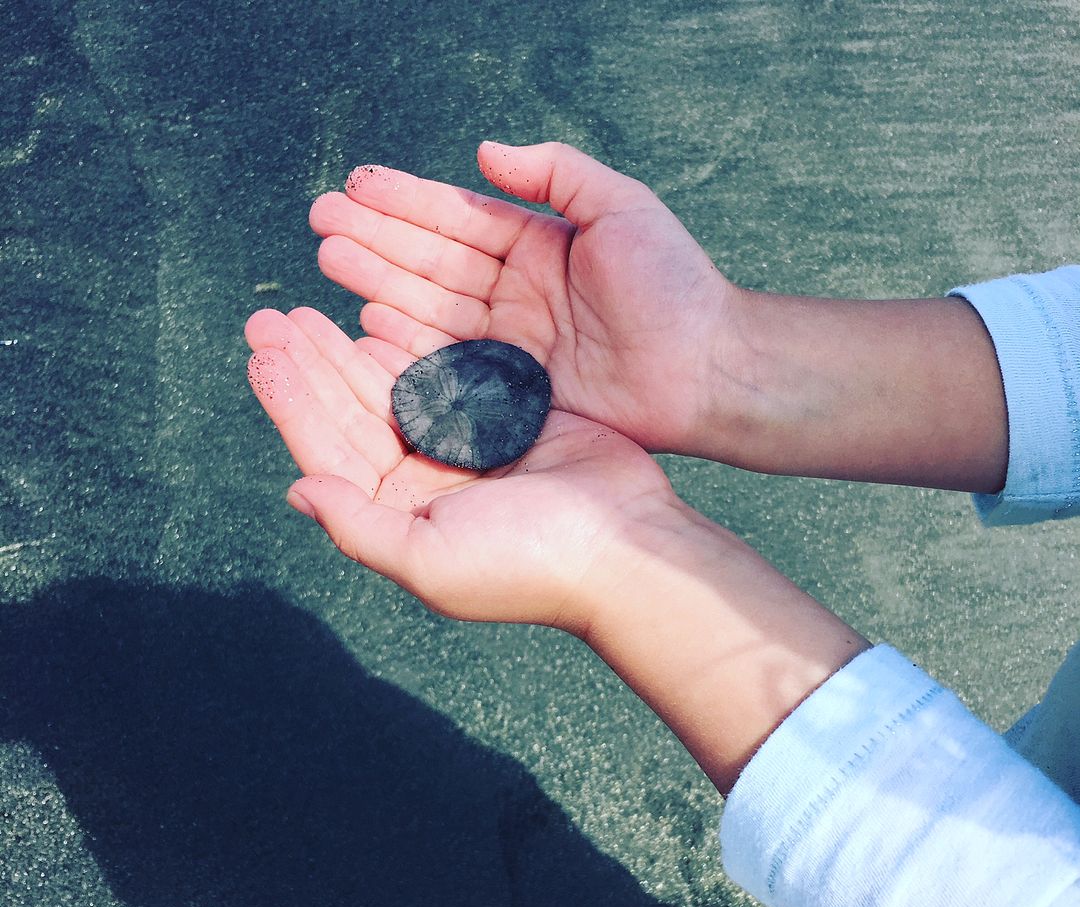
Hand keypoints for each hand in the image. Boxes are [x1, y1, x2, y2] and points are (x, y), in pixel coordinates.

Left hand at [244, 306, 678, 629]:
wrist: (625, 544)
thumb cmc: (529, 564)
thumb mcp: (430, 561)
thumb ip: (358, 528)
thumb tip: (297, 488)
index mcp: (399, 517)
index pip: (329, 453)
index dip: (290, 403)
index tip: (260, 352)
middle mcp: (422, 483)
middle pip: (350, 414)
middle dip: (308, 367)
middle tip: (268, 317)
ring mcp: (461, 448)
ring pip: (390, 389)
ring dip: (346, 351)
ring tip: (306, 311)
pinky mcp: (501, 417)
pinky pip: (442, 373)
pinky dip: (409, 345)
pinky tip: (375, 318)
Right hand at [308, 141, 743, 458]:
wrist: (706, 369)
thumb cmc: (673, 284)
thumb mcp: (619, 205)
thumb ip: (554, 171)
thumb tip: (485, 151)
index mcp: (536, 245)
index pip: (456, 217)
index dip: (404, 202)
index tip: (354, 187)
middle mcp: (515, 292)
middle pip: (430, 260)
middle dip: (375, 240)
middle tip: (320, 223)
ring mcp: (510, 342)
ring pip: (430, 307)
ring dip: (378, 285)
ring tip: (329, 260)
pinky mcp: (512, 388)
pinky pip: (448, 361)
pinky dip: (406, 344)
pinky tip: (366, 325)